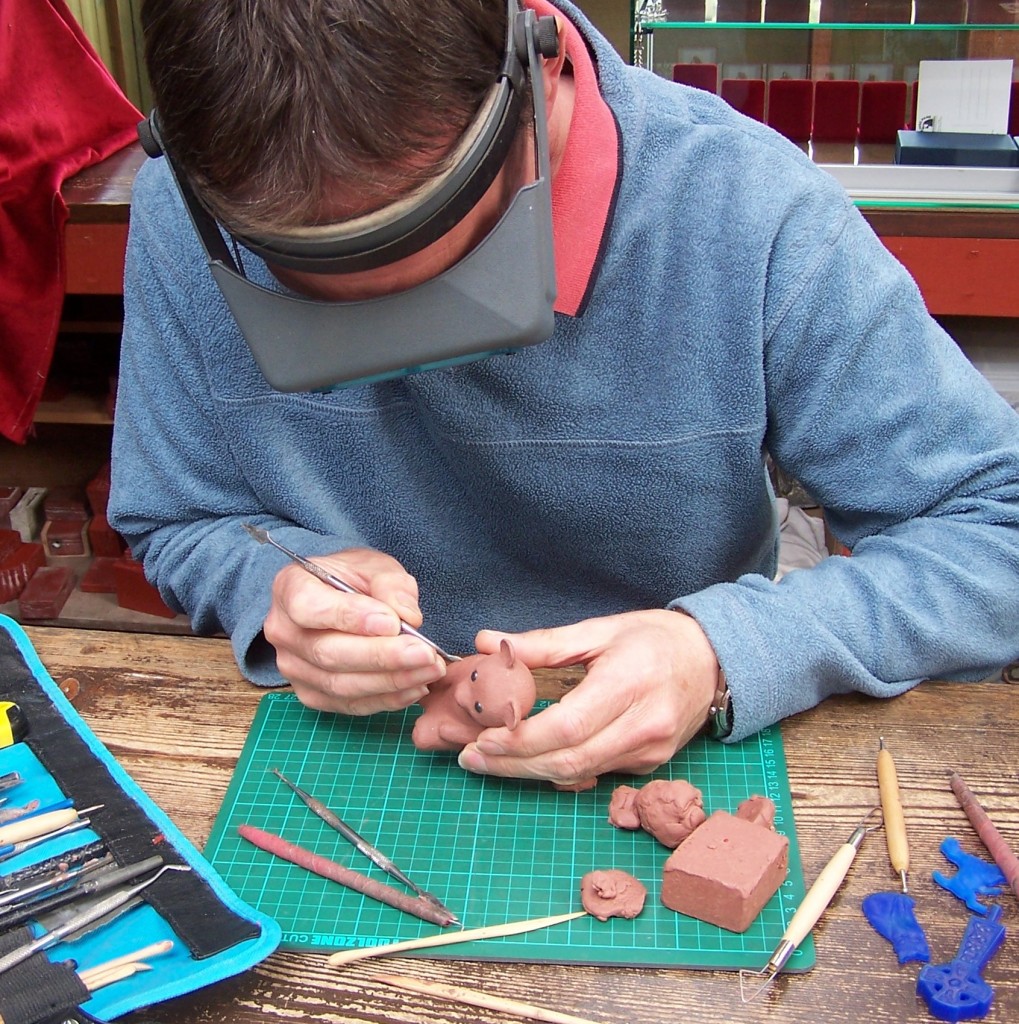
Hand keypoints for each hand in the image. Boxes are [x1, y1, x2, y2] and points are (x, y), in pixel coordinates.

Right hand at [262, 547, 445, 714]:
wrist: (339, 598)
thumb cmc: (354, 579)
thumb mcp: (374, 566)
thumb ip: (391, 584)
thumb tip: (408, 617)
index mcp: (289, 588)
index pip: (309, 607)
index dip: (349, 617)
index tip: (392, 623)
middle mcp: (282, 631)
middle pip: (327, 653)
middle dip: (382, 656)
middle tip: (424, 653)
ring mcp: (294, 668)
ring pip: (340, 684)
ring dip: (390, 681)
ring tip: (429, 670)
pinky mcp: (312, 694)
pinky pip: (349, 704)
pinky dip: (386, 699)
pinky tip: (415, 687)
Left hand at [457, 609, 718, 785]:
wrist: (714, 660)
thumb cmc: (653, 638)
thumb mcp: (599, 629)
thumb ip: (543, 642)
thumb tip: (488, 642)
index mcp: (629, 684)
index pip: (567, 727)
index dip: (520, 740)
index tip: (482, 739)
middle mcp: (644, 725)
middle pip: (569, 761)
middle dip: (514, 764)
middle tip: (471, 758)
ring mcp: (651, 751)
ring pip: (580, 774)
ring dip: (530, 771)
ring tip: (490, 760)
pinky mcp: (652, 764)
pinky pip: (597, 773)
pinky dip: (560, 769)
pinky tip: (531, 759)